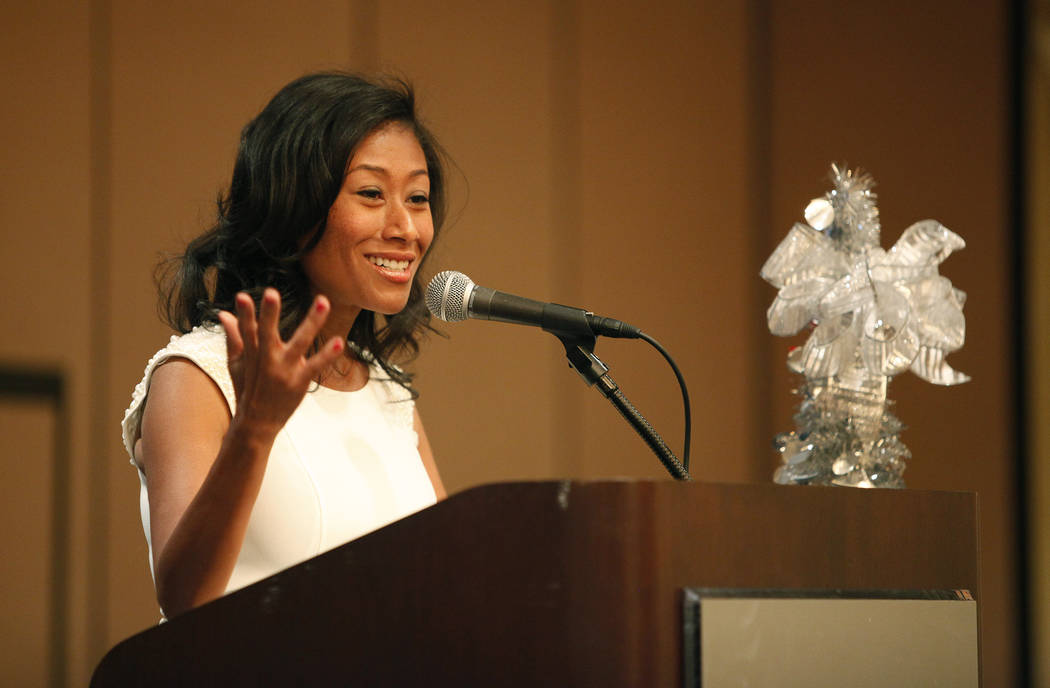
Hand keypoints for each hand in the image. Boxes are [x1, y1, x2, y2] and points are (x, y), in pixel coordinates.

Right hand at [216, 288, 343, 436]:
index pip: (246, 330)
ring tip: (323, 302)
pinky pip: (316, 365)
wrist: (257, 423)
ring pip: (300, 343)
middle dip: (269, 314)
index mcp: (252, 353)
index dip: (244, 314)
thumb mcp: (237, 363)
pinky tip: (339, 342)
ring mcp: (284, 370)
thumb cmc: (248, 388)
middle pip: (267, 333)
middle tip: (271, 293)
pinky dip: (327, 355)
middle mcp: (267, 359)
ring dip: (312, 322)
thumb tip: (223, 313)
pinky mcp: (300, 381)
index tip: (241, 296)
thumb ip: (233, 336)